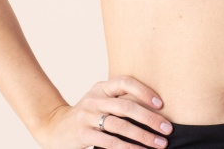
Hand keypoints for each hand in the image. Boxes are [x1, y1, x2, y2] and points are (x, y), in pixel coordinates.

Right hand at [35, 75, 173, 148]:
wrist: (55, 128)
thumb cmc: (88, 115)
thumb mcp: (100, 101)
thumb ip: (120, 101)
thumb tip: (154, 110)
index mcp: (102, 87)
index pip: (125, 82)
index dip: (144, 91)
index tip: (161, 104)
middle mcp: (95, 99)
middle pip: (126, 106)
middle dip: (150, 118)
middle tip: (167, 129)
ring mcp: (87, 116)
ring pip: (120, 125)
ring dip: (143, 136)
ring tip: (159, 143)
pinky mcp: (83, 134)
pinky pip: (109, 141)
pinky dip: (127, 147)